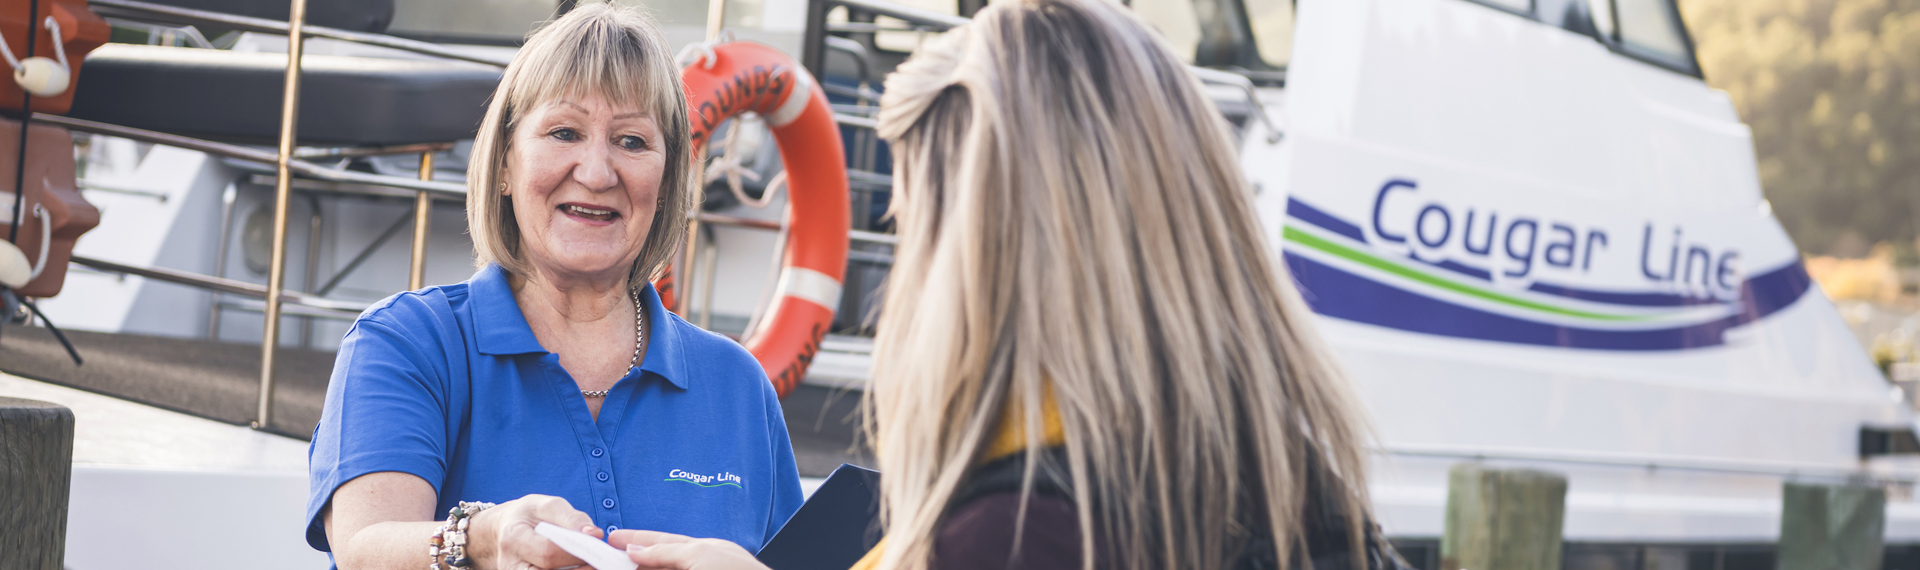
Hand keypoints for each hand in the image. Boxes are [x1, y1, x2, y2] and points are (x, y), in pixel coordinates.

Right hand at [470, 494, 603, 569]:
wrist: (503, 531)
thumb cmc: (529, 516)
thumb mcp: (547, 506)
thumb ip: (572, 518)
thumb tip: (595, 534)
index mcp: (514, 538)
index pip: (547, 552)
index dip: (575, 553)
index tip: (597, 546)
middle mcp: (510, 565)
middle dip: (579, 569)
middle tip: (599, 561)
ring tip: (591, 564)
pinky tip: (579, 567)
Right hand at [609, 529, 768, 569]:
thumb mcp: (700, 556)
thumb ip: (666, 551)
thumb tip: (636, 550)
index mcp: (707, 550)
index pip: (664, 541)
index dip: (637, 539)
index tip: (612, 538)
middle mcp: (701, 567)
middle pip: (658, 562)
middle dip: (632, 560)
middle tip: (604, 559)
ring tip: (613, 567)